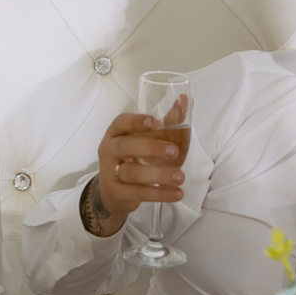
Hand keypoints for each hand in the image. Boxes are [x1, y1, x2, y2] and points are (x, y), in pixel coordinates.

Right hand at [81, 110, 186, 236]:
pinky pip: (138, 193)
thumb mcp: (148, 139)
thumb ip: (167, 122)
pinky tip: (176, 193)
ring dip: (158, 174)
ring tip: (180, 176)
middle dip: (150, 148)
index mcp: (116, 132)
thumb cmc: (134, 158)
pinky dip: (159, 194)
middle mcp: (108, 149)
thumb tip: (186, 100)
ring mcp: (109, 172)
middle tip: (175, 151)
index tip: (155, 122)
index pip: (121, 122)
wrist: (114, 191)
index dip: (136, 121)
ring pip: (132, 172)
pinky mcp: (116, 192)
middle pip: (125, 146)